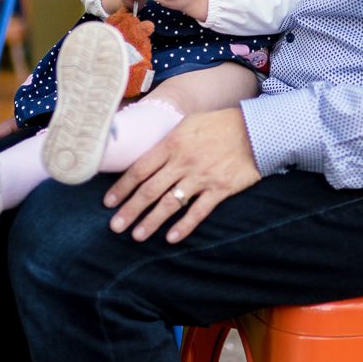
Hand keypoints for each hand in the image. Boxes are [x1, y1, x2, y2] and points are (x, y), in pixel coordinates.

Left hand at [103, 108, 259, 243]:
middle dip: (130, 209)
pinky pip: (198, 212)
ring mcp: (201, 177)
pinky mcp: (220, 189)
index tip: (108, 203)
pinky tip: (171, 238)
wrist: (254, 129)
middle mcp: (182, 162)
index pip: (139, 169)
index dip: (122, 187)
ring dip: (151, 221)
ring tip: (136, 236)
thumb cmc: (216, 124)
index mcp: (171, 144)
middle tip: (115, 227)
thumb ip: (165, 141)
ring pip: (170, 203)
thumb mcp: (186, 123)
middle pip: (150, 189)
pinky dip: (184, 226)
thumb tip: (142, 153)